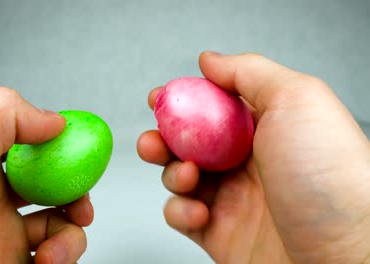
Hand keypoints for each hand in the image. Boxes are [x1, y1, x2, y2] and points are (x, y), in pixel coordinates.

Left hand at [0, 87, 92, 263]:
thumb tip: (52, 119)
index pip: (21, 136)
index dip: (53, 138)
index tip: (76, 144)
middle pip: (48, 176)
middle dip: (73, 183)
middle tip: (79, 194)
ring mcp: (4, 233)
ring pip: (61, 216)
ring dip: (72, 226)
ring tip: (55, 244)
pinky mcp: (19, 262)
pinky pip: (59, 250)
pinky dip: (65, 252)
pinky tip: (48, 261)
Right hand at [137, 52, 369, 263]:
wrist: (346, 255)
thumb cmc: (331, 177)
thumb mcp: (296, 100)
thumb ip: (248, 72)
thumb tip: (210, 60)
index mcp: (265, 128)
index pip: (212, 107)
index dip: (183, 101)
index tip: (162, 99)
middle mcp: (247, 161)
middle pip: (189, 143)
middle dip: (163, 137)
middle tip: (154, 139)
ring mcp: (232, 198)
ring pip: (180, 177)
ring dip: (171, 172)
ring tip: (187, 175)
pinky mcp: (220, 232)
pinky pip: (182, 215)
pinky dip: (179, 210)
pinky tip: (198, 211)